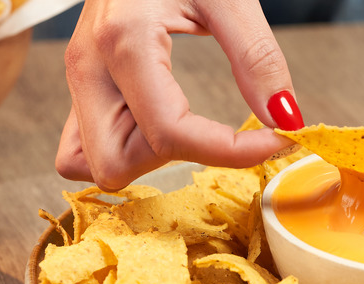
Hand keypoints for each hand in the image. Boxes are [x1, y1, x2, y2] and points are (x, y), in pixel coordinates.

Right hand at [55, 0, 303, 190]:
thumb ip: (258, 59)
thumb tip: (285, 119)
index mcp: (124, 39)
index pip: (170, 134)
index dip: (230, 153)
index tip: (276, 141)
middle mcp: (89, 65)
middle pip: (114, 163)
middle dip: (172, 161)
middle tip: (215, 133)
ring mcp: (78, 75)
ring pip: (88, 162)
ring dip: (142, 160)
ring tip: (186, 126)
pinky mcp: (81, 80)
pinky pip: (79, 144)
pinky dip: (117, 149)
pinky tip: (154, 125)